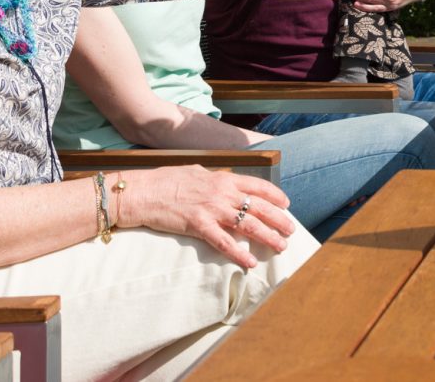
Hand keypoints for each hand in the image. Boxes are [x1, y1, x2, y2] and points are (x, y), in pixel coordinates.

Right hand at [120, 167, 295, 268]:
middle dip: (279, 219)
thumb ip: (215, 179)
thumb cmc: (167, 181)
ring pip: (248, 225)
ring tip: (281, 246)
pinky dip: (239, 253)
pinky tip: (250, 261)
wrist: (142, 192)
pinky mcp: (198, 226)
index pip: (258, 186)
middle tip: (291, 230)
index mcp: (223, 179)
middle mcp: (222, 193)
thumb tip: (228, 184)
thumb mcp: (197, 173)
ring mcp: (211, 210)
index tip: (287, 205)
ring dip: (268, 236)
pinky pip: (224, 243)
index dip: (276, 196)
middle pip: (259, 207)